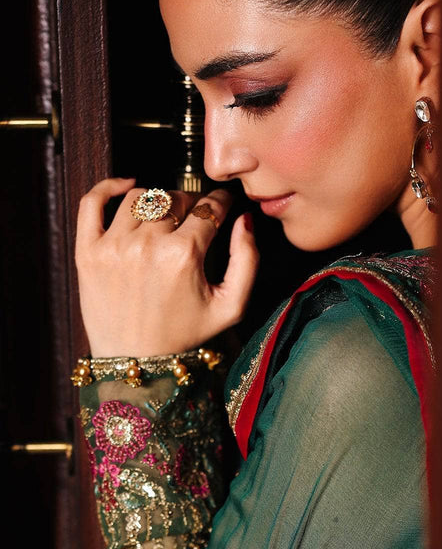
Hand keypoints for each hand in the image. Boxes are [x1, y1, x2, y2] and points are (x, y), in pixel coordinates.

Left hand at [75, 178, 258, 356]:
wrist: (136, 362)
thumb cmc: (184, 335)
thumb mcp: (231, 307)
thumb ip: (246, 260)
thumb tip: (244, 219)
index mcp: (183, 255)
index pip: (209, 208)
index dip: (221, 202)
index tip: (224, 203)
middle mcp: (147, 244)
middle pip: (175, 199)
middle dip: (191, 203)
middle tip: (195, 218)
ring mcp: (113, 246)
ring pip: (141, 197)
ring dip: (158, 200)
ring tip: (165, 215)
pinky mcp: (88, 251)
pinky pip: (93, 201)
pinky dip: (108, 186)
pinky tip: (127, 187)